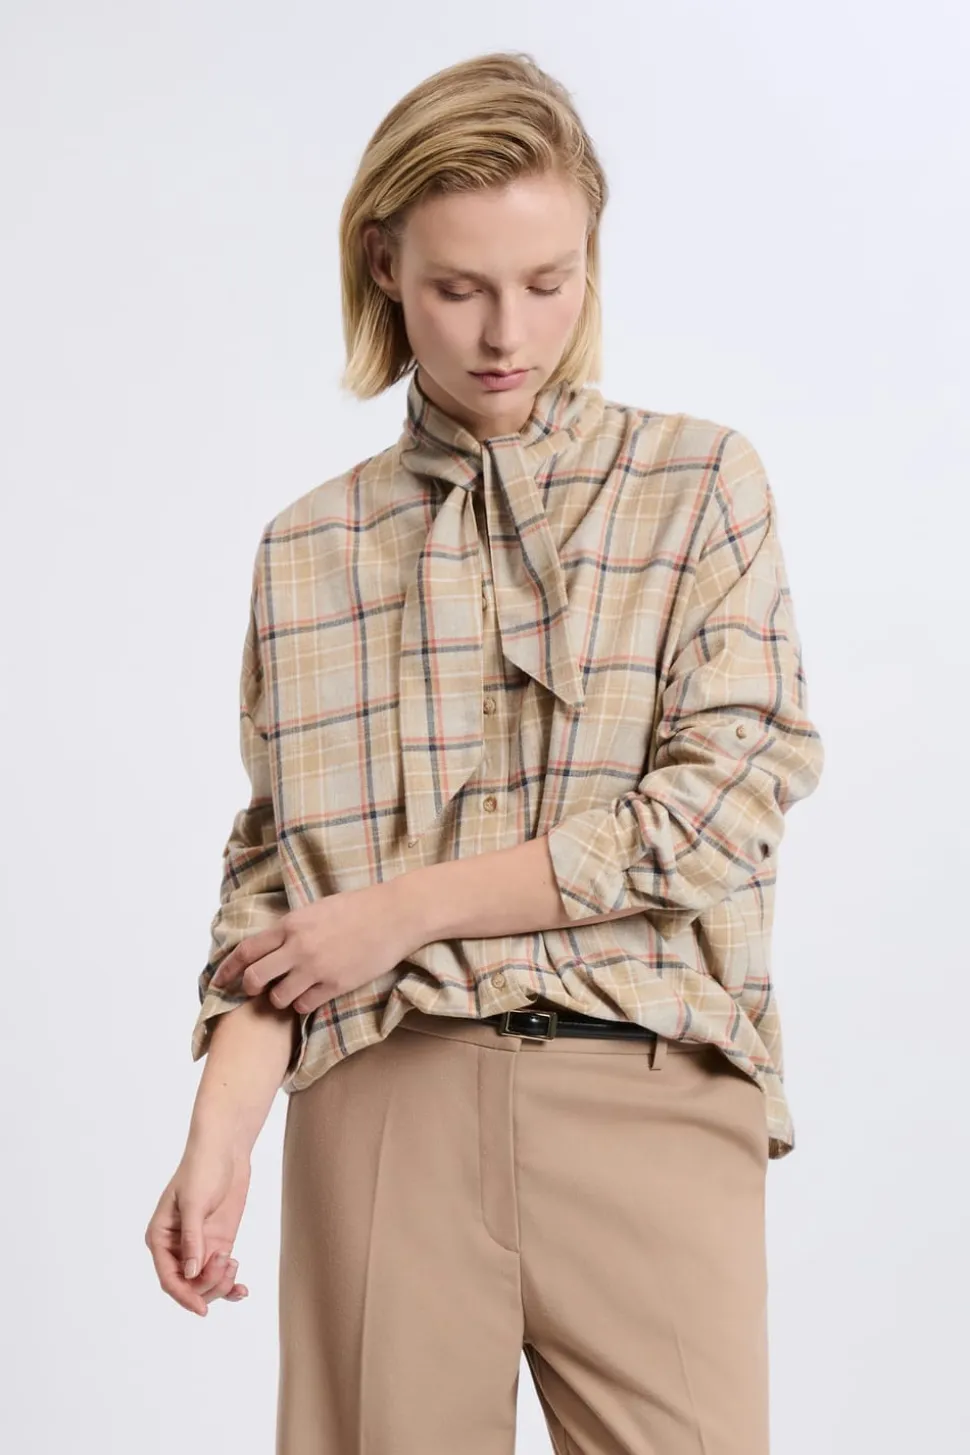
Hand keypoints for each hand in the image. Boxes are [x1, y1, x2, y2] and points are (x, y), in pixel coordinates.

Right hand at [145, 1143, 251, 1316]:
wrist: (225, 1149)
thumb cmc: (202, 1168)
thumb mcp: (194, 1202)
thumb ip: (192, 1238)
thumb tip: (191, 1273)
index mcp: (160, 1237)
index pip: (168, 1277)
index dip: (184, 1295)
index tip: (202, 1309)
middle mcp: (177, 1247)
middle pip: (188, 1285)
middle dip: (207, 1283)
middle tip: (227, 1261)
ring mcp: (199, 1247)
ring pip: (205, 1283)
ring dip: (220, 1283)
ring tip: (234, 1262)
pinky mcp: (218, 1243)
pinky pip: (220, 1273)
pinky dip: (230, 1285)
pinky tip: (242, 1291)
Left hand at [208, 881, 416, 1015]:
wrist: (394, 915)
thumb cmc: (358, 907)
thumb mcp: (317, 909)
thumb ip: (292, 928)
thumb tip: (272, 944)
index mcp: (291, 924)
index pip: (246, 950)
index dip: (227, 969)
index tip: (219, 981)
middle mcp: (298, 947)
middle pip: (254, 978)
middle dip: (250, 988)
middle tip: (257, 990)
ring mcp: (316, 968)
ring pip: (278, 998)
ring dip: (280, 998)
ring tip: (292, 991)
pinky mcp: (335, 985)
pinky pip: (304, 1005)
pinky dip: (303, 1004)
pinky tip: (312, 995)